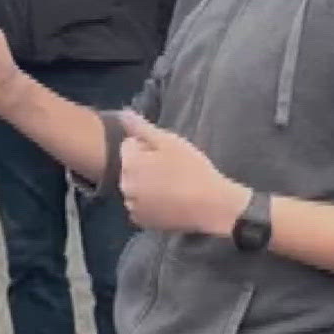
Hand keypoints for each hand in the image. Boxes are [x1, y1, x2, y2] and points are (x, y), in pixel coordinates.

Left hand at [118, 110, 247, 236]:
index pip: (128, 145)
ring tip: (172, 185)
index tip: (166, 153)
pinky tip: (169, 200)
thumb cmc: (191, 169)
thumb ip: (141, 127)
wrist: (211, 206)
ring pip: (135, 186)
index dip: (148, 146)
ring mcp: (133, 206)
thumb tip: (122, 112)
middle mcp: (125, 186)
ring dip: (146, 184)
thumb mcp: (168, 142)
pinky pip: (140, 205)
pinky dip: (149, 202)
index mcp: (129, 164)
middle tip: (171, 168)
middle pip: (130, 167)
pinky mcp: (143, 222)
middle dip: (145, 164)